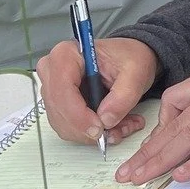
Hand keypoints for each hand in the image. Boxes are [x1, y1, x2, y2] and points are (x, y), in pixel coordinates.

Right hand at [38, 36, 157, 146]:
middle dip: (88, 128)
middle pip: (60, 112)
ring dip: (92, 134)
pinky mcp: (59, 106)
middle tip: (117, 130)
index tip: (99, 128)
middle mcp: (53, 72)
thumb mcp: (136, 71)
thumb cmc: (129, 57)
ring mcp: (53, 91)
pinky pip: (69, 129)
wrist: (130, 59)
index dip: (78, 115)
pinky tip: (113, 126)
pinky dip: (91, 134)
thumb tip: (106, 120)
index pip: (62, 91)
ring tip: (121, 126)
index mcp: (66, 54)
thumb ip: (124, 95)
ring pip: (64, 125)